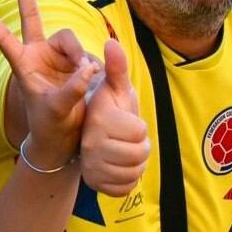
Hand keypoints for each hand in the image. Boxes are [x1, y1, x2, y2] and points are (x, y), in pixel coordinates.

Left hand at [0, 0, 97, 170]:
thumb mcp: (58, 109)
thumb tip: (87, 68)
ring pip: (70, 39)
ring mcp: (59, 57)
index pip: (4, 39)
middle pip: (34, 17)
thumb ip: (72, 89)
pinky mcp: (78, 62)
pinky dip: (91, 65)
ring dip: (79, 54)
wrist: (67, 135)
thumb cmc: (52, 124)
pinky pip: (87, 54)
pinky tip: (95, 79)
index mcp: (24, 64)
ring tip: (87, 75)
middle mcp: (39, 54)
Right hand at [79, 37, 149, 196]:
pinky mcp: (96, 184)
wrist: (91, 139)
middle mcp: (92, 144)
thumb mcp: (115, 88)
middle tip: (127, 140)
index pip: (139, 132)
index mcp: (100, 120)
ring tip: (124, 152)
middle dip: (141, 148)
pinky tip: (119, 168)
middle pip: (140, 154)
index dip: (140, 128)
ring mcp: (92, 167)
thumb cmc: (109, 110)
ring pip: (134, 173)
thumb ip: (116, 68)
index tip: (127, 123)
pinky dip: (128, 181)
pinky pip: (125, 189)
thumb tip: (112, 42)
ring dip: (135, 164)